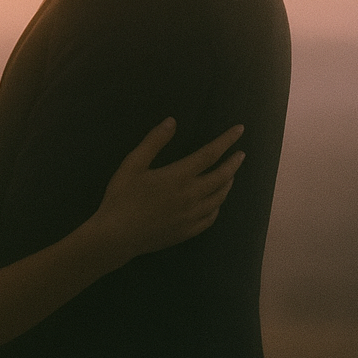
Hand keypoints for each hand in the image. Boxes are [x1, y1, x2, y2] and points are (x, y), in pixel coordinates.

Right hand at [92, 120, 243, 261]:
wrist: (117, 236)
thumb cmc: (122, 197)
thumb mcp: (133, 164)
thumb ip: (154, 142)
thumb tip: (172, 121)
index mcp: (179, 176)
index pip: (210, 154)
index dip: (226, 140)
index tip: (239, 130)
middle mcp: (191, 195)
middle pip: (221, 176)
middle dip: (233, 163)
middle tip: (240, 154)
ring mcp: (192, 216)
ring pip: (219, 197)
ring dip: (228, 183)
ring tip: (230, 175)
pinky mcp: (188, 231)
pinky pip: (211, 217)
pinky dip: (217, 206)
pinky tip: (215, 202)